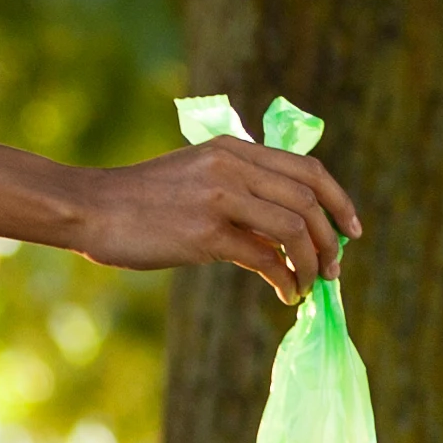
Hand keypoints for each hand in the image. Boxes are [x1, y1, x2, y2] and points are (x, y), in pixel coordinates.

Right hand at [75, 137, 360, 300]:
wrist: (91, 209)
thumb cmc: (139, 201)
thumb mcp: (196, 178)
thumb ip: (239, 192)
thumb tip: (284, 233)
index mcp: (234, 149)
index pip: (309, 169)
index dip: (340, 200)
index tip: (351, 230)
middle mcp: (233, 166)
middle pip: (309, 200)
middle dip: (331, 239)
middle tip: (333, 269)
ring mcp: (220, 197)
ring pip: (294, 228)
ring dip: (312, 262)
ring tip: (309, 285)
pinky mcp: (205, 232)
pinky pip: (265, 257)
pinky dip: (285, 278)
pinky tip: (286, 293)